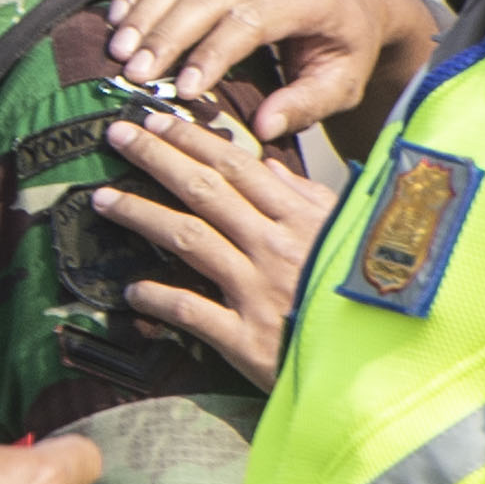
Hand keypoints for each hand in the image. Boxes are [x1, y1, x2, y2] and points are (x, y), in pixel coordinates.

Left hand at [96, 115, 340, 390]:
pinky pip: (191, 310)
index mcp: (300, 218)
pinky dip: (157, 297)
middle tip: (117, 135)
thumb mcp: (348, 236)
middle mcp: (274, 247)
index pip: (237, 166)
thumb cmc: (361, 296)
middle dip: (157, 158)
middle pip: (205, 191)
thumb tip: (270, 167)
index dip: (192, 139)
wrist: (379, 363)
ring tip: (104, 199)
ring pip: (189, 240)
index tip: (155, 119)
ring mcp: (257, 291)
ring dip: (142, 214)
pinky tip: (130, 289)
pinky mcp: (245, 339)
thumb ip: (308, 199)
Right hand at [105, 0, 440, 146]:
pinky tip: (116, 12)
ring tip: (118, 51)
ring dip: (144, 11)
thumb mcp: (342, 82)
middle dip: (166, 35)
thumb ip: (306, 104)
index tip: (183, 90)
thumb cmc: (345, 43)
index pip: (249, 21)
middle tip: (133, 73)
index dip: (213, 54)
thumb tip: (264, 128)